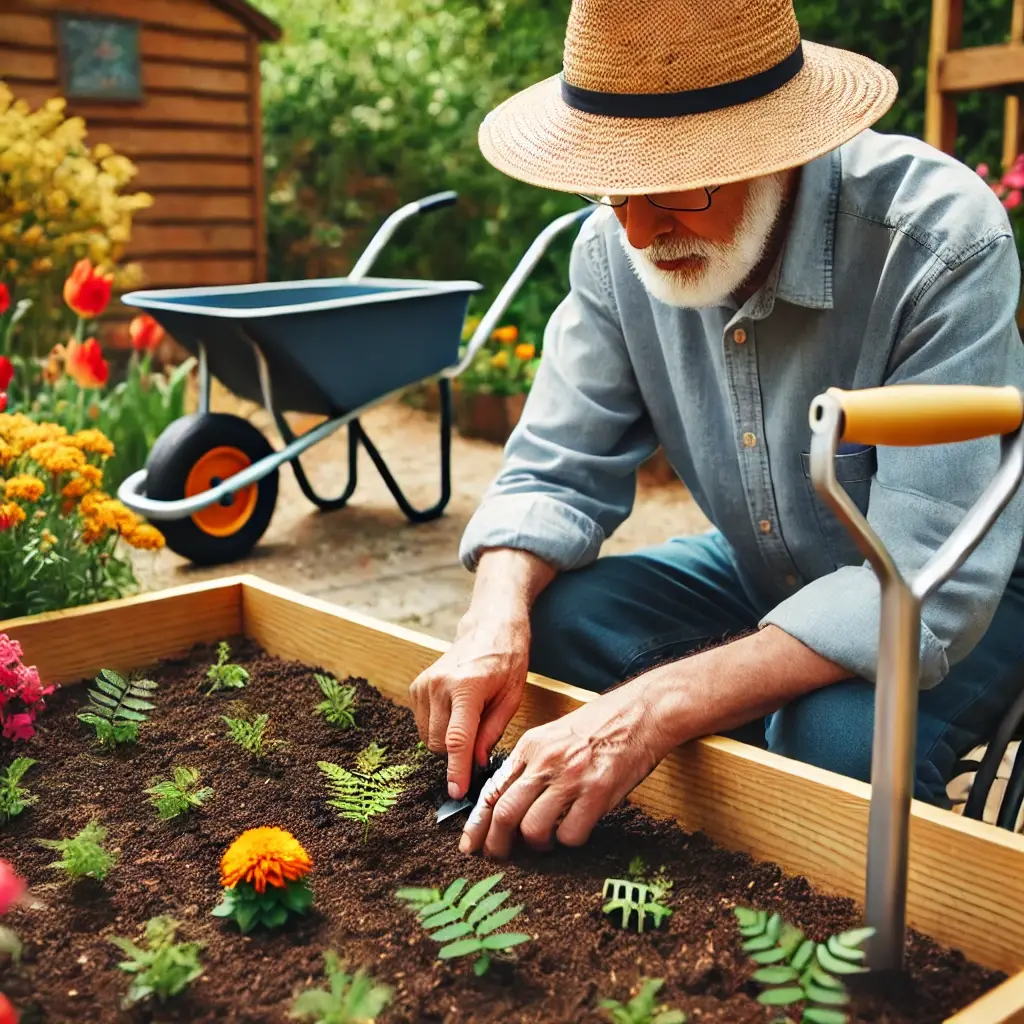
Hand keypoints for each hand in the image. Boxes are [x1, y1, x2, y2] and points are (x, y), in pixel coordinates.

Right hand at [409, 612, 529, 799]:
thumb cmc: (507, 660)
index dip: (457, 770)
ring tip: (471, 719)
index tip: (456, 792)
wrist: (489, 627)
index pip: (456, 740)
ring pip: (429, 738)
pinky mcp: (416, 686)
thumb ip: (492, 732)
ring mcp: (424, 684)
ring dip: (448, 741)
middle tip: (481, 741)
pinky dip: (439, 728)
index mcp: (466, 687)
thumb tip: (476, 763)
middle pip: (440, 744)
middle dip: (458, 754)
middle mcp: (439, 685)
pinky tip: (457, 712)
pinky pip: (423, 725)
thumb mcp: (512, 698)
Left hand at [458, 677, 669, 858]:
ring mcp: (571, 777)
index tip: (471, 843)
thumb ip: (530, 764)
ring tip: (546, 841)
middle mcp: (546, 761)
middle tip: (499, 856)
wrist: (641, 713)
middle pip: (505, 813)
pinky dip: (569, 840)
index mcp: (531, 746)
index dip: (477, 823)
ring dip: (537, 845)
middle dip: (497, 843)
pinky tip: (575, 830)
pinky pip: (570, 834)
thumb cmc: (600, 724)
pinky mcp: (597, 792)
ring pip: (533, 829)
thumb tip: (507, 800)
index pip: (492, 790)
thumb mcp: (554, 735)